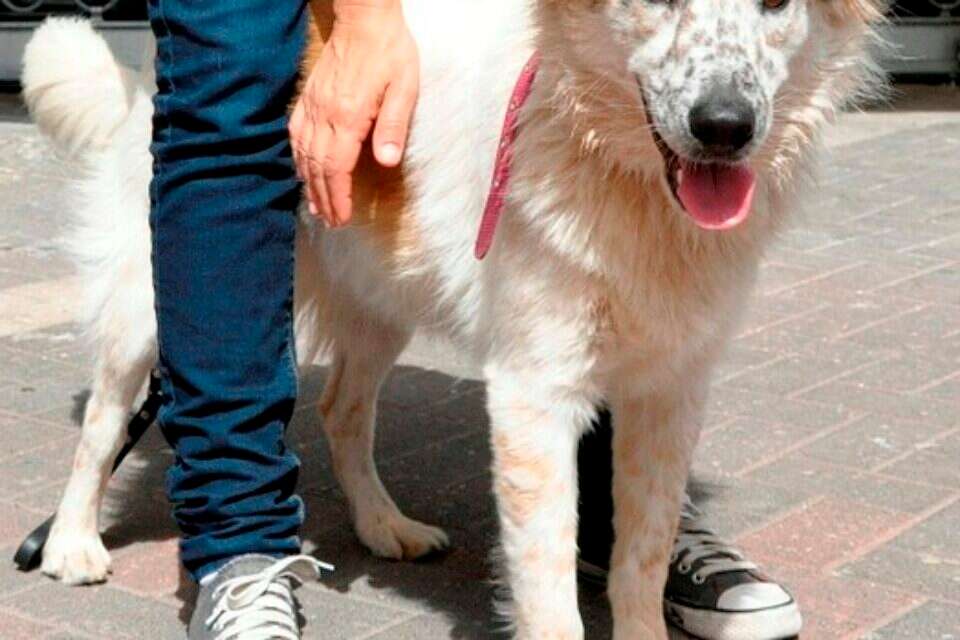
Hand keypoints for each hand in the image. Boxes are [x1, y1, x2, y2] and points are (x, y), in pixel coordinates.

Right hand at [290, 0, 418, 225]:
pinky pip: (296, 133)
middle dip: (324, 197)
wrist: (365, 19)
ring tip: (316, 206)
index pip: (337, 167)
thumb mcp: (405, 88)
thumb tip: (387, 162)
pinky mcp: (310, 97)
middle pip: (318, 166)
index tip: (342, 217)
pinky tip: (303, 170)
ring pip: (303, 153)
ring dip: (309, 183)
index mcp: (349, 116)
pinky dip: (298, 157)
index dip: (338, 196)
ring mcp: (313, 105)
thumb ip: (394, 126)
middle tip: (331, 221)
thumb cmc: (390, 53)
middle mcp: (325, 114)